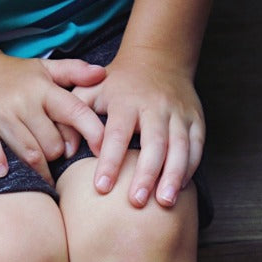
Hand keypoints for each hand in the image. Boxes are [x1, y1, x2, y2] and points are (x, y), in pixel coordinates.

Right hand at [0, 53, 106, 182]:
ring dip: (39, 170)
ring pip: (29, 151)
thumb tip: (101, 74)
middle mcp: (26, 101)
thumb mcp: (43, 69)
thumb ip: (73, 71)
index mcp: (45, 90)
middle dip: (58, 157)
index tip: (102, 151)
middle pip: (53, 144)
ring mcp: (2, 113)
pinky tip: (2, 173)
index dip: (92, 132)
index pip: (76, 111)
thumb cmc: (13, 76)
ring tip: (43, 180)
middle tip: (56, 163)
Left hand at [74, 48, 204, 206]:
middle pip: (154, 143)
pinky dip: (191, 167)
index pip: (117, 134)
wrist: (158, 58)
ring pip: (180, 146)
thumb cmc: (117, 84)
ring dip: (173, 175)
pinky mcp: (195, 118)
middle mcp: (155, 106)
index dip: (110, 161)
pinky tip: (180, 188)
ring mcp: (178, 112)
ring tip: (165, 203)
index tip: (102, 188)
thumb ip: (74, 116)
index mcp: (126, 101)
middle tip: (136, 202)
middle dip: (146, 174)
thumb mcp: (90, 90)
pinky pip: (197, 145)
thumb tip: (65, 149)